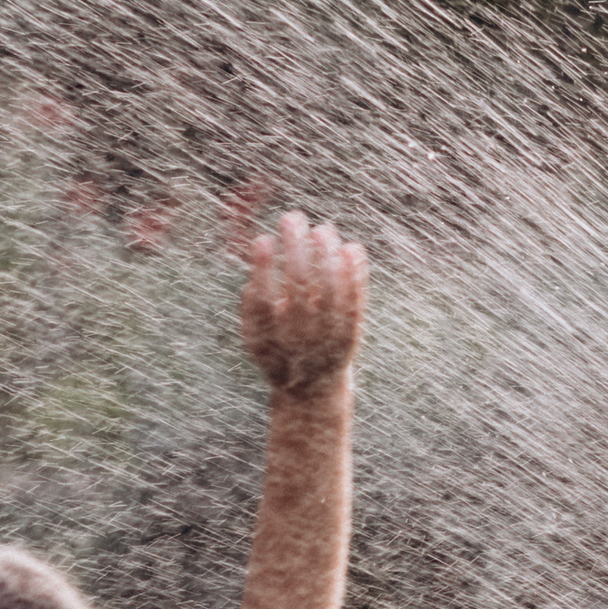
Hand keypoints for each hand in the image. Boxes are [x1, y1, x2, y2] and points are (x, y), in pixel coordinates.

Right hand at [239, 210, 366, 395]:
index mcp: (269, 340)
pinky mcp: (351, 335)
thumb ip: (251, 306)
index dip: (262, 268)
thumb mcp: (256, 338)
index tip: (263, 239)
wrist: (311, 391)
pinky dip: (355, 273)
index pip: (262, 299)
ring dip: (326, 254)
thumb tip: (255, 263)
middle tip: (290, 217)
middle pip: (298, 285)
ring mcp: (327, 336)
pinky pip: (355, 299)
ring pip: (330, 288)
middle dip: (294, 247)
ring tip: (322, 229)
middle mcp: (299, 338)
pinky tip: (350, 247)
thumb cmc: (277, 353)